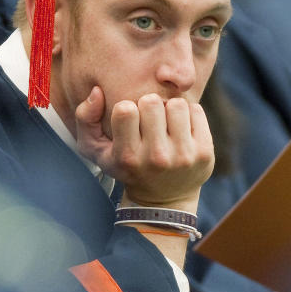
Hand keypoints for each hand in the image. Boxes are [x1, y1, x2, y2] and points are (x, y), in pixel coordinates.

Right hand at [75, 88, 213, 207]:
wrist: (163, 200)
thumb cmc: (126, 166)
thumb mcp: (95, 150)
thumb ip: (85, 118)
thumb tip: (97, 91)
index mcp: (127, 157)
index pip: (125, 109)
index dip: (126, 108)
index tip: (130, 120)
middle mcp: (156, 158)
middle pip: (152, 101)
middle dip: (149, 106)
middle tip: (150, 121)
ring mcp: (183, 157)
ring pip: (177, 103)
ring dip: (170, 109)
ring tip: (166, 124)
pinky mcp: (205, 153)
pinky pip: (196, 111)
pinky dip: (189, 114)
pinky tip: (181, 129)